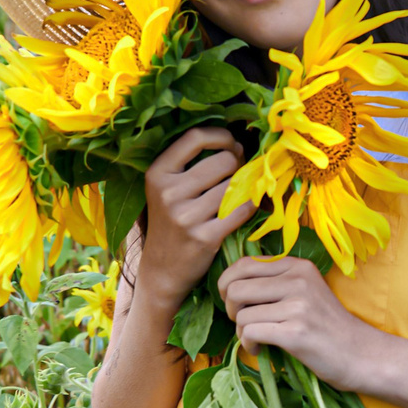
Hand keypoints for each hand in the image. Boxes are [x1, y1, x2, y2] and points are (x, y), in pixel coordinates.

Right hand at [138, 126, 251, 307]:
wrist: (163, 270)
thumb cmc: (171, 222)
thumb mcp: (166, 188)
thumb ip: (190, 163)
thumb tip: (238, 142)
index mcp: (157, 173)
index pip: (195, 137)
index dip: (222, 136)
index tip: (232, 144)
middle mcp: (168, 192)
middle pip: (223, 160)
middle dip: (238, 163)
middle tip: (239, 172)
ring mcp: (185, 216)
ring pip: (235, 185)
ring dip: (245, 186)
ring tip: (239, 192)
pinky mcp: (204, 238)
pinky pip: (242, 210)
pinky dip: (250, 206)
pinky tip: (246, 207)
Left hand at [219, 256, 386, 388]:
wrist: (361, 353)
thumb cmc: (329, 326)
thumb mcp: (307, 291)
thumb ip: (277, 282)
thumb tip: (232, 283)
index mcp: (298, 266)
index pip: (244, 264)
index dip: (227, 283)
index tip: (233, 301)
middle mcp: (298, 281)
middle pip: (236, 288)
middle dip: (230, 308)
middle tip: (242, 322)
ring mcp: (298, 306)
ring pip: (241, 314)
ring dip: (241, 331)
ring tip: (257, 338)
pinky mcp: (295, 332)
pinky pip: (250, 333)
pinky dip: (248, 344)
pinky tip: (261, 348)